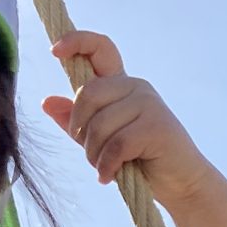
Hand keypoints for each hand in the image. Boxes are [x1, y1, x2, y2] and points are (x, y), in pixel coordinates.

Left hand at [42, 31, 217, 202]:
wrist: (180, 184)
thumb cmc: (140, 161)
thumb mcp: (100, 140)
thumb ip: (76, 121)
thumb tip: (47, 101)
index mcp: (121, 86)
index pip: (99, 48)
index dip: (76, 42)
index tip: (54, 51)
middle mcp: (136, 87)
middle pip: (87, 94)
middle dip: (80, 130)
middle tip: (90, 154)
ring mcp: (149, 104)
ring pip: (100, 124)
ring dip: (94, 155)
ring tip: (103, 170)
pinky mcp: (157, 126)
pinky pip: (116, 144)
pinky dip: (107, 166)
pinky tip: (109, 176)